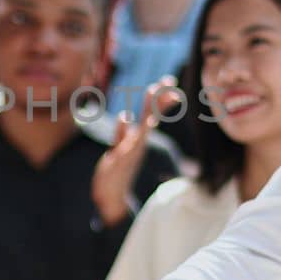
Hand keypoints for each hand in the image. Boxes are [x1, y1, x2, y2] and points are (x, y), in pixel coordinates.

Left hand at [91, 80, 167, 224]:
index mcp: (138, 138)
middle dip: (160, 98)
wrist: (110, 199)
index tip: (170, 83)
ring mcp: (130, 150)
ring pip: (143, 125)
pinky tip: (139, 119)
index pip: (151, 113)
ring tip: (154, 90)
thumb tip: (126, 115)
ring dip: (150, 108)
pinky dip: (133, 130)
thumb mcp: (117, 149)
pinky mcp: (120, 158)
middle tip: (171, 80)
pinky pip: (127, 141)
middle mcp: (138, 143)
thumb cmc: (115, 174)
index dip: (160, 98)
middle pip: (152, 116)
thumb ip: (121, 133)